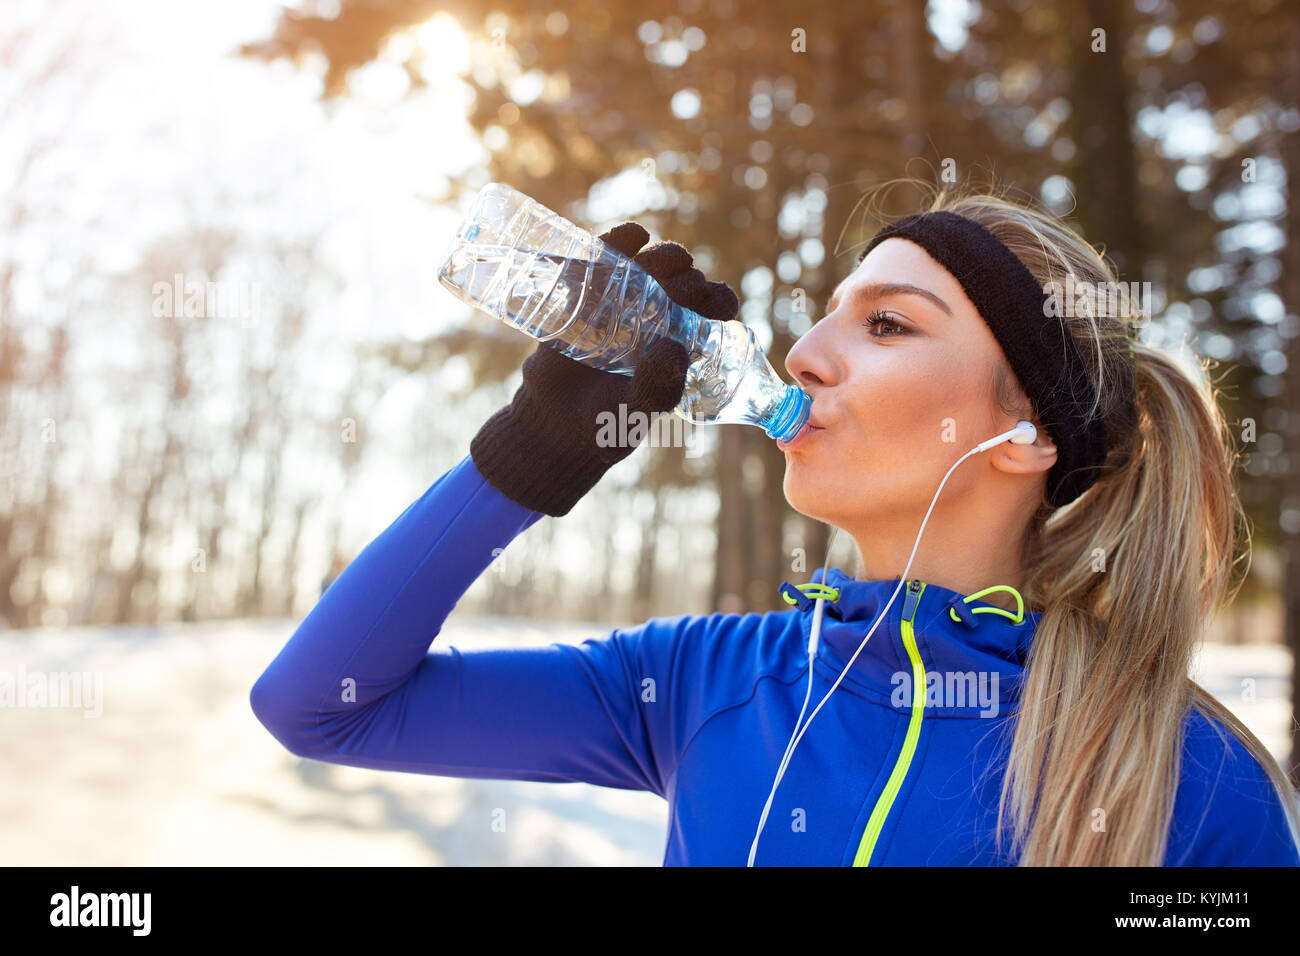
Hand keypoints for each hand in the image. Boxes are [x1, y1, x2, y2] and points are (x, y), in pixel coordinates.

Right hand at [469, 221, 738, 516]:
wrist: (552, 423)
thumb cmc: (603, 424)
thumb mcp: (634, 413)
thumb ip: (657, 388)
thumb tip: (675, 347)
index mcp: (682, 340)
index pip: (713, 309)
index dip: (718, 300)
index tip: (711, 305)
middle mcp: (658, 315)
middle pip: (686, 280)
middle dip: (689, 278)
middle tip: (681, 290)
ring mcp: (623, 299)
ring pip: (653, 261)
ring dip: (664, 255)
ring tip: (658, 264)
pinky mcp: (587, 289)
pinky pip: (608, 254)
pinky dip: (621, 239)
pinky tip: (633, 236)